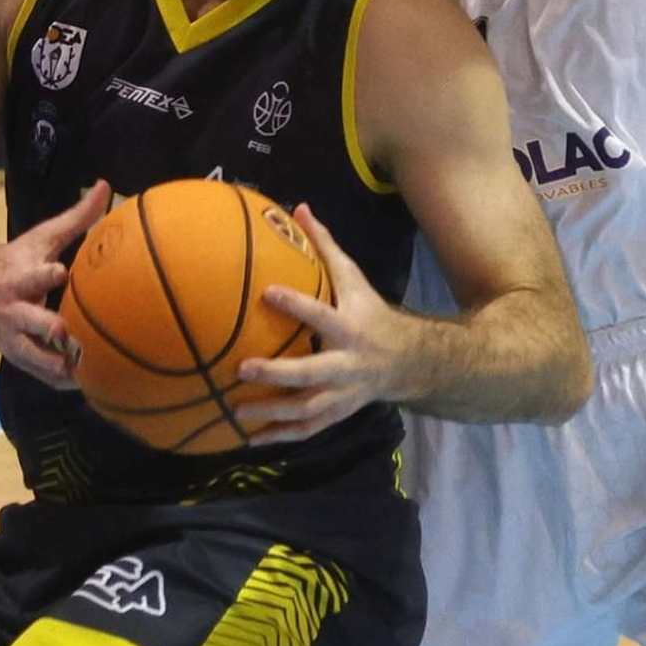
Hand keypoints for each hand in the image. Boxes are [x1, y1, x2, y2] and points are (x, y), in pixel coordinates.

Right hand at [0, 180, 110, 386]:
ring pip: (37, 359)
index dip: (45, 275)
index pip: (32, 275)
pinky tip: (90, 386)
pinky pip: (42, 375)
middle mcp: (13, 311)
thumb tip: (106, 187)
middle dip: (52, 330)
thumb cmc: (11, 263)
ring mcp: (14, 338)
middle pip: (32, 323)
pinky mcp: (18, 358)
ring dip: (61, 367)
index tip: (59, 272)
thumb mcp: (38, 239)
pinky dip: (64, 381)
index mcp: (18, 278)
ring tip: (90, 373)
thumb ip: (75, 218)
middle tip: (75, 335)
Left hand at [236, 206, 405, 441]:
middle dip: (279, 374)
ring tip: (236, 411)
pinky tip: (251, 438)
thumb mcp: (354, 279)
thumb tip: (299, 207)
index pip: (322, 315)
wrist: (409, 362)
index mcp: (350, 327)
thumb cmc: (371, 313)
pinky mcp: (338, 414)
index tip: (267, 292)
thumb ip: (326, 247)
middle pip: (312, 374)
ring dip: (273, 413)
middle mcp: (347, 365)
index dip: (297, 304)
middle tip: (243, 369)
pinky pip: (308, 429)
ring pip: (307, 409)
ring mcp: (343, 394)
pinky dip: (280, 436)